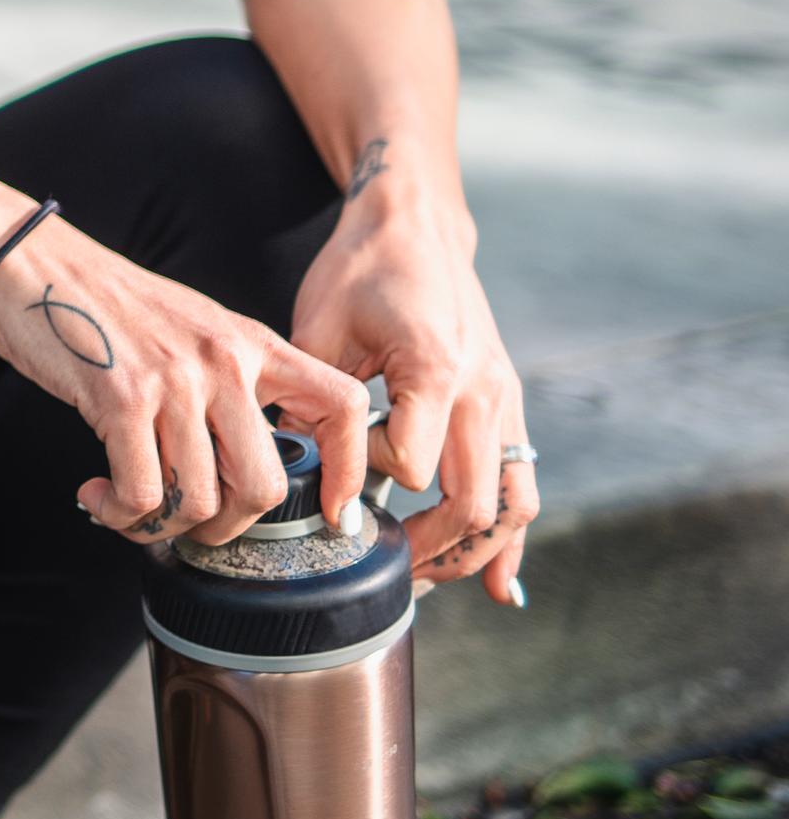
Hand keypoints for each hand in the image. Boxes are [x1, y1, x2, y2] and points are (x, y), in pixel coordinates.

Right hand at [0, 218, 369, 547]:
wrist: (30, 262)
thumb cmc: (103, 302)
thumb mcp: (192, 327)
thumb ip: (229, 380)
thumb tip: (242, 457)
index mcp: (252, 343)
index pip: (342, 404)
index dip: (350, 468)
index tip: (330, 512)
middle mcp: (224, 362)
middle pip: (263, 484)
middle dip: (227, 528)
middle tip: (192, 526)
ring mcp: (174, 380)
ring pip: (198, 500)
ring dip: (161, 525)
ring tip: (130, 510)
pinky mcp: (120, 398)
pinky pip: (141, 492)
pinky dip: (121, 513)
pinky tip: (99, 496)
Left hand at [290, 157, 531, 604]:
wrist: (416, 229)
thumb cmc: (361, 271)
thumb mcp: (320, 323)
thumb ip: (313, 395)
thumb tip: (295, 458)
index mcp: (434, 369)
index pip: (412, 463)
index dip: (368, 481)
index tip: (334, 481)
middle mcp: (483, 392)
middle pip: (472, 503)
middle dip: (427, 548)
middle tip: (379, 571)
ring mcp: (505, 402)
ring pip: (511, 506)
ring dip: (472, 554)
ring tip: (425, 582)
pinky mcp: (508, 407)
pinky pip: (524, 487)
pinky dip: (511, 540)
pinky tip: (500, 589)